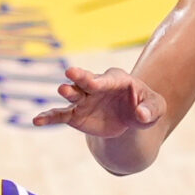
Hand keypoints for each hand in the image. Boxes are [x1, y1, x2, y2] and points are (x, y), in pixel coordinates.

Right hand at [30, 65, 163, 136]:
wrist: (132, 118)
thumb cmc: (146, 107)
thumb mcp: (156, 108)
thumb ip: (150, 110)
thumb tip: (141, 115)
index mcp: (116, 79)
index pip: (106, 79)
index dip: (100, 81)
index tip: (94, 83)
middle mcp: (96, 86)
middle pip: (86, 80)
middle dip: (80, 77)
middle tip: (71, 73)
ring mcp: (84, 100)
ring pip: (72, 95)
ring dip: (67, 93)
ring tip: (62, 92)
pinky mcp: (76, 115)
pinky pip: (60, 115)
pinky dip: (49, 118)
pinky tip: (37, 121)